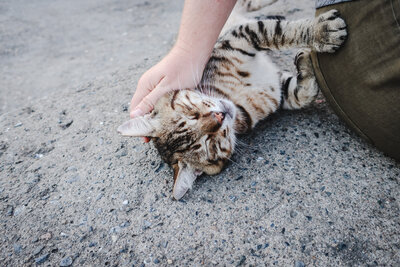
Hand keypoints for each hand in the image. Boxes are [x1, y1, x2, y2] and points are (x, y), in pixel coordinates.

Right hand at [129, 0, 236, 141]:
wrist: (194, 51)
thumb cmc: (182, 69)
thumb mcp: (166, 88)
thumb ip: (150, 102)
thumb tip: (134, 116)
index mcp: (144, 86)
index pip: (135, 110)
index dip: (139, 125)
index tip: (148, 138)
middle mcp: (147, 86)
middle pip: (141, 109)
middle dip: (147, 123)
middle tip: (157, 137)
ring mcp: (155, 85)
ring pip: (151, 106)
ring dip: (155, 117)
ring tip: (163, 130)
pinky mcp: (164, 85)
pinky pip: (159, 101)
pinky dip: (162, 111)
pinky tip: (169, 118)